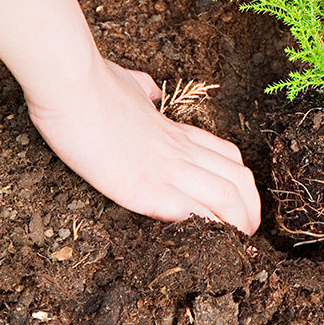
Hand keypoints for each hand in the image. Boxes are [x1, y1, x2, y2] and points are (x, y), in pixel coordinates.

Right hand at [27, 55, 261, 232]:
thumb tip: (148, 91)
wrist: (72, 85)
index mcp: (175, 130)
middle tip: (250, 228)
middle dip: (251, 206)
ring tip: (241, 242)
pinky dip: (207, 228)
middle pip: (237, 177)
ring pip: (226, 195)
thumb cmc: (93, 82)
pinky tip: (210, 242)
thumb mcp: (130, 83)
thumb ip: (143, 90)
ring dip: (238, 222)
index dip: (240, 180)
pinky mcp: (145, 188)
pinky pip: (191, 211)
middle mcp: (179, 150)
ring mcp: (166, 168)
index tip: (241, 198)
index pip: (225, 154)